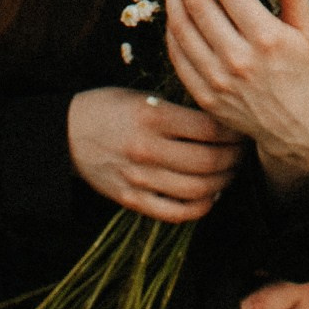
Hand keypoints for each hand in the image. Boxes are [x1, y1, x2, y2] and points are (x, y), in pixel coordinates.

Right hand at [66, 87, 243, 222]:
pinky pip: (175, 213)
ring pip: (198, 189)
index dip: (234, 130)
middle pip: (209, 161)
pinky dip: (200, 207)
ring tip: (229, 172)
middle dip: (235, 158)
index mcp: (152, 115)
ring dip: (222, 182)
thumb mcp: (143, 95)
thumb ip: (179, 110)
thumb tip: (223, 122)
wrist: (65, 133)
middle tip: (242, 151)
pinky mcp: (131, 200)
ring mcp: (139, 178)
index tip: (241, 127)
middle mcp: (147, 148)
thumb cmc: (109, 107)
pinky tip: (209, 195)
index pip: (210, 128)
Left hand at [166, 0, 308, 192]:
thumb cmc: (301, 72)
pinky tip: (173, 5)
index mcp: (266, 37)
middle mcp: (238, 58)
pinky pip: (177, 53)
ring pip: (181, 25)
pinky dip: (171, 25)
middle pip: (199, 2)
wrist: (293, 127)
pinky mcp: (202, 94)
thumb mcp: (306, 31)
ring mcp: (217, 79)